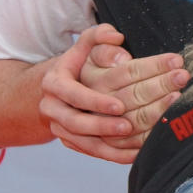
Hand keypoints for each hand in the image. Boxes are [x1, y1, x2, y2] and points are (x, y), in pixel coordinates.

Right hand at [39, 24, 187, 162]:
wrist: (59, 90)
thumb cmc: (79, 64)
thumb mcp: (84, 46)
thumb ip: (99, 36)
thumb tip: (116, 37)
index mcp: (55, 83)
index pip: (75, 93)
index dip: (96, 101)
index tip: (119, 105)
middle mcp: (54, 108)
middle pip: (78, 121)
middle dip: (105, 124)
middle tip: (130, 124)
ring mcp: (62, 129)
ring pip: (85, 141)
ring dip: (110, 142)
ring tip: (133, 138)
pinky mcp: (74, 143)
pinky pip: (95, 153)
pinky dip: (117, 155)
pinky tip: (138, 153)